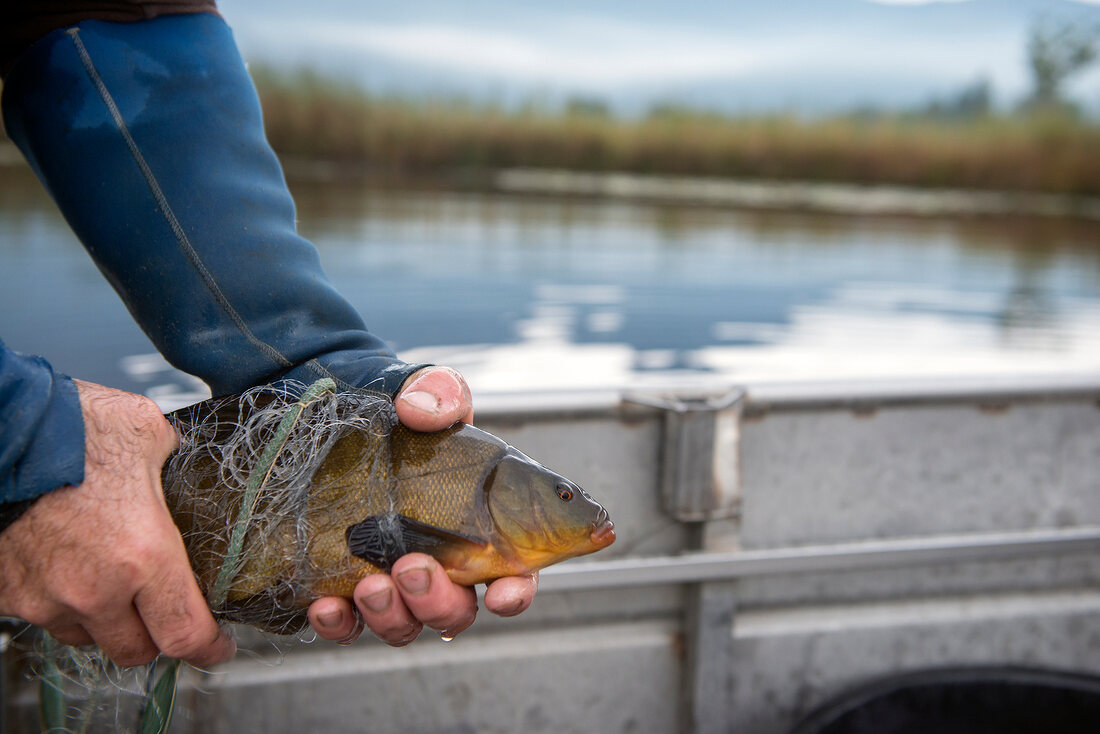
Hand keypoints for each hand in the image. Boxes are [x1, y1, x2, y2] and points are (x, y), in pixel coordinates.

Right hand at [0, 381, 234, 666]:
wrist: (5, 428)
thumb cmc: (71, 427)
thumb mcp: (149, 436)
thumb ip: (174, 465)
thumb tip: (186, 464)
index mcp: (144, 556)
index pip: (184, 634)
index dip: (207, 649)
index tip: (217, 647)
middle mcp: (94, 589)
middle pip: (135, 650)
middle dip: (154, 636)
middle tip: (164, 613)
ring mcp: (44, 597)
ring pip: (85, 635)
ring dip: (104, 619)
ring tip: (110, 580)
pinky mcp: (7, 593)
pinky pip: (42, 614)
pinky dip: (59, 600)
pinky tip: (68, 565)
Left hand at [306, 366, 538, 644]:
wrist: (322, 411)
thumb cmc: (390, 407)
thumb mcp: (419, 388)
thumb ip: (438, 392)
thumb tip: (420, 411)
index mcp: (479, 521)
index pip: (514, 572)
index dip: (515, 592)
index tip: (501, 594)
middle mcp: (440, 560)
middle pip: (456, 610)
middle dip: (438, 601)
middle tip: (414, 568)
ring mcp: (390, 577)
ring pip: (405, 623)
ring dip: (392, 615)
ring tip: (370, 585)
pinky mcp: (341, 585)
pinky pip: (346, 624)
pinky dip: (339, 624)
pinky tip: (325, 605)